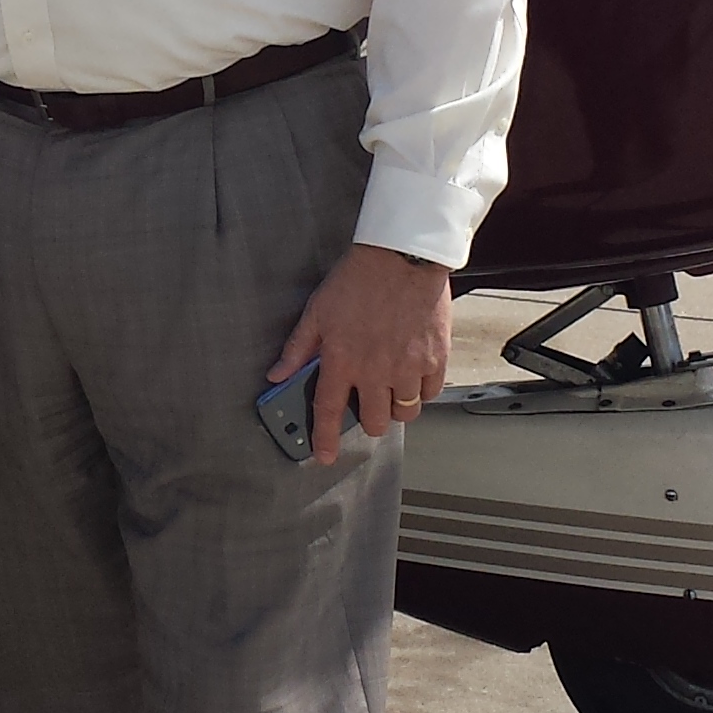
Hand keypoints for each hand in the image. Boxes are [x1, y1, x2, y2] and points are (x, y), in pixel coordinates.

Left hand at [263, 244, 450, 465]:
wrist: (402, 256)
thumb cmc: (358, 279)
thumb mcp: (317, 311)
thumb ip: (298, 348)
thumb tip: (277, 374)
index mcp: (342, 361)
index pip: (328, 411)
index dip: (325, 439)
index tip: (324, 455)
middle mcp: (375, 371)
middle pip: (375, 421)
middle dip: (369, 419)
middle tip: (368, 403)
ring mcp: (408, 367)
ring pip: (405, 412)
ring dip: (397, 407)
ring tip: (392, 388)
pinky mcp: (435, 358)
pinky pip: (431, 392)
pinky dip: (422, 389)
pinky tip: (414, 373)